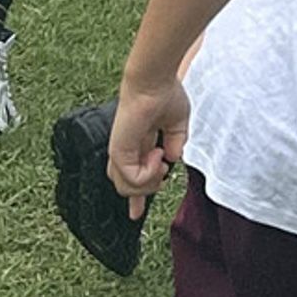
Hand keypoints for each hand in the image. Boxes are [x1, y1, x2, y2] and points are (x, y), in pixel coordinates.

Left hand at [107, 76, 191, 214]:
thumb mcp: (178, 125)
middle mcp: (125, 151)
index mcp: (137, 145)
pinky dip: (149, 174)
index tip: (135, 215)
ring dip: (150, 182)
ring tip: (161, 161)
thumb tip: (172, 160)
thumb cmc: (166, 95)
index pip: (130, 177)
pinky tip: (157, 154)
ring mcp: (120, 152)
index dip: (135, 198)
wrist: (155, 81)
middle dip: (146, 192)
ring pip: (126, 188)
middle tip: (163, 168)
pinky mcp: (119, 151)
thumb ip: (176, 144)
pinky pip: (132, 180)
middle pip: (125, 187)